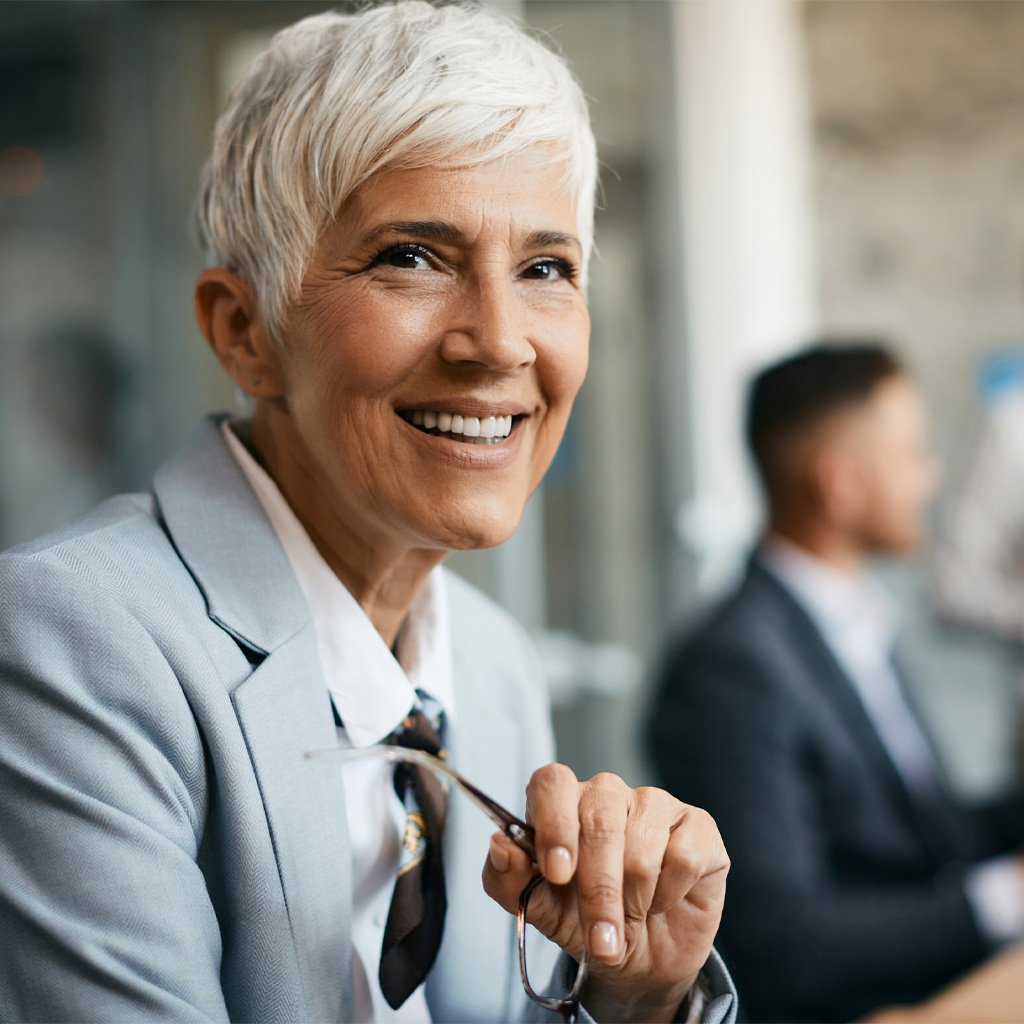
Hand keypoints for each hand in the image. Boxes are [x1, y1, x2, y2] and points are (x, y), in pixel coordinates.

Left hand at [482, 765, 728, 1023]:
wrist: (638, 961)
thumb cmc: (583, 922)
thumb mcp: (539, 910)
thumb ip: (509, 878)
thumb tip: (499, 845)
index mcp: (563, 803)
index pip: (552, 781)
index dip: (554, 823)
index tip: (557, 872)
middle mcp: (608, 793)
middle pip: (599, 818)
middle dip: (597, 889)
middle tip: (599, 937)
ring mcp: (655, 804)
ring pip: (641, 841)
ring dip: (633, 900)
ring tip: (627, 922)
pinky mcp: (698, 826)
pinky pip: (683, 854)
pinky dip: (669, 894)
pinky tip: (661, 902)